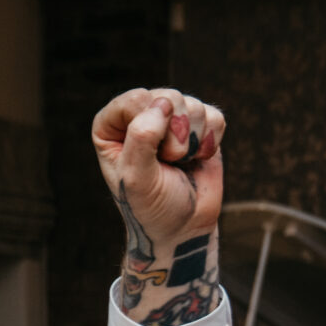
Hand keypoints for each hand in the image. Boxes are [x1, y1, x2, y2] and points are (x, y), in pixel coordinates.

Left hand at [93, 87, 225, 267]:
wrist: (183, 228)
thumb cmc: (151, 207)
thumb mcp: (137, 178)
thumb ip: (142, 138)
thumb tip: (163, 103)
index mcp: (110, 127)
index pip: (133, 100)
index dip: (150, 124)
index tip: (152, 154)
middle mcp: (138, 117)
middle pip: (167, 97)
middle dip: (175, 133)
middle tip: (169, 161)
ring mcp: (169, 119)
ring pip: (192, 104)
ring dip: (192, 140)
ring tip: (181, 163)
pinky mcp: (198, 126)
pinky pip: (214, 115)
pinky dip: (211, 140)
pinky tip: (198, 159)